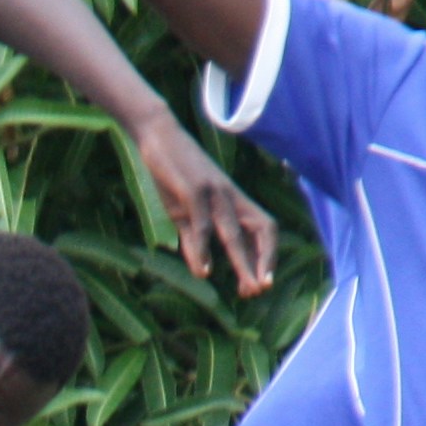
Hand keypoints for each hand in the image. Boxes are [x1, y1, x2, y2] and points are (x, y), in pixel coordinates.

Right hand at [131, 112, 278, 293]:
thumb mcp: (184, 211)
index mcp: (232, 199)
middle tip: (260, 291)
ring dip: (242, 262)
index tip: (264, 281)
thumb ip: (194, 240)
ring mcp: (213, 192)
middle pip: (260, 230)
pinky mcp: (193, 190)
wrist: (158, 134)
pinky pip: (203, 224)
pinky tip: (204, 270)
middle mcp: (230, 196)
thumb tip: (202, 271)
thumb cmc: (173, 173)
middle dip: (262, 263)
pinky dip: (205, 249)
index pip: (263, 227)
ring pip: (234, 232)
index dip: (267, 254)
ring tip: (244, 289)